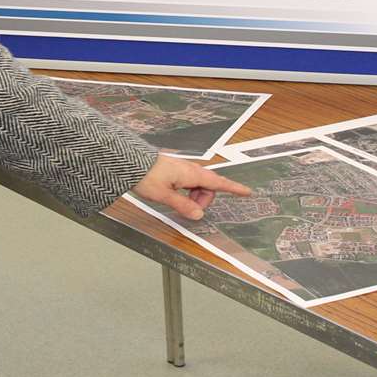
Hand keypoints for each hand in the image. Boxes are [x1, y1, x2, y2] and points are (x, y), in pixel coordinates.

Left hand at [132, 155, 250, 220]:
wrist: (129, 162)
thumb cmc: (145, 176)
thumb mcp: (163, 195)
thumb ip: (183, 206)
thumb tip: (198, 215)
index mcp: (191, 174)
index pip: (218, 183)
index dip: (234, 188)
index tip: (247, 192)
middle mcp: (190, 170)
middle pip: (208, 188)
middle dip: (203, 201)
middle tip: (187, 210)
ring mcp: (183, 170)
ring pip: (198, 187)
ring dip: (194, 198)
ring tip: (176, 203)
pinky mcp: (176, 171)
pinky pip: (189, 184)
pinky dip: (187, 193)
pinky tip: (174, 196)